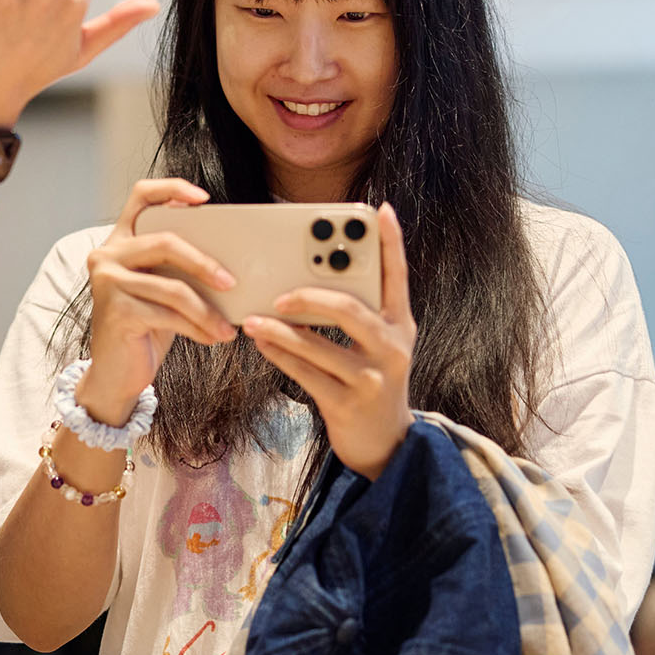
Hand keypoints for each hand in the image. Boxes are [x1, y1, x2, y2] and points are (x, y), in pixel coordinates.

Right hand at [76, 180, 239, 424]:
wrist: (116, 374)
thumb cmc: (145, 327)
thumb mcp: (161, 288)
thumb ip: (177, 266)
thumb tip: (232, 258)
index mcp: (120, 240)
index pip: (141, 196)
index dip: (172, 189)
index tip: (204, 198)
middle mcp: (107, 255)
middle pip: (164, 241)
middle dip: (204, 262)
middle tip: (232, 282)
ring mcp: (108, 282)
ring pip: (171, 286)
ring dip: (207, 309)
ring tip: (228, 325)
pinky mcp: (115, 311)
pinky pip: (168, 314)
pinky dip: (197, 327)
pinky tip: (213, 337)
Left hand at [241, 204, 416, 478]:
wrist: (385, 444)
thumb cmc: (370, 380)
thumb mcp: (376, 344)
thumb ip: (356, 311)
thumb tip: (306, 277)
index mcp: (400, 324)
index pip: (397, 276)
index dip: (391, 242)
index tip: (378, 210)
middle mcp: (392, 347)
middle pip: (351, 310)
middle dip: (311, 296)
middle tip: (280, 292)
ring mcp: (373, 378)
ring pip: (320, 345)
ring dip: (281, 330)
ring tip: (255, 319)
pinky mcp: (348, 404)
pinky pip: (306, 374)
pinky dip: (281, 356)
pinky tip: (262, 344)